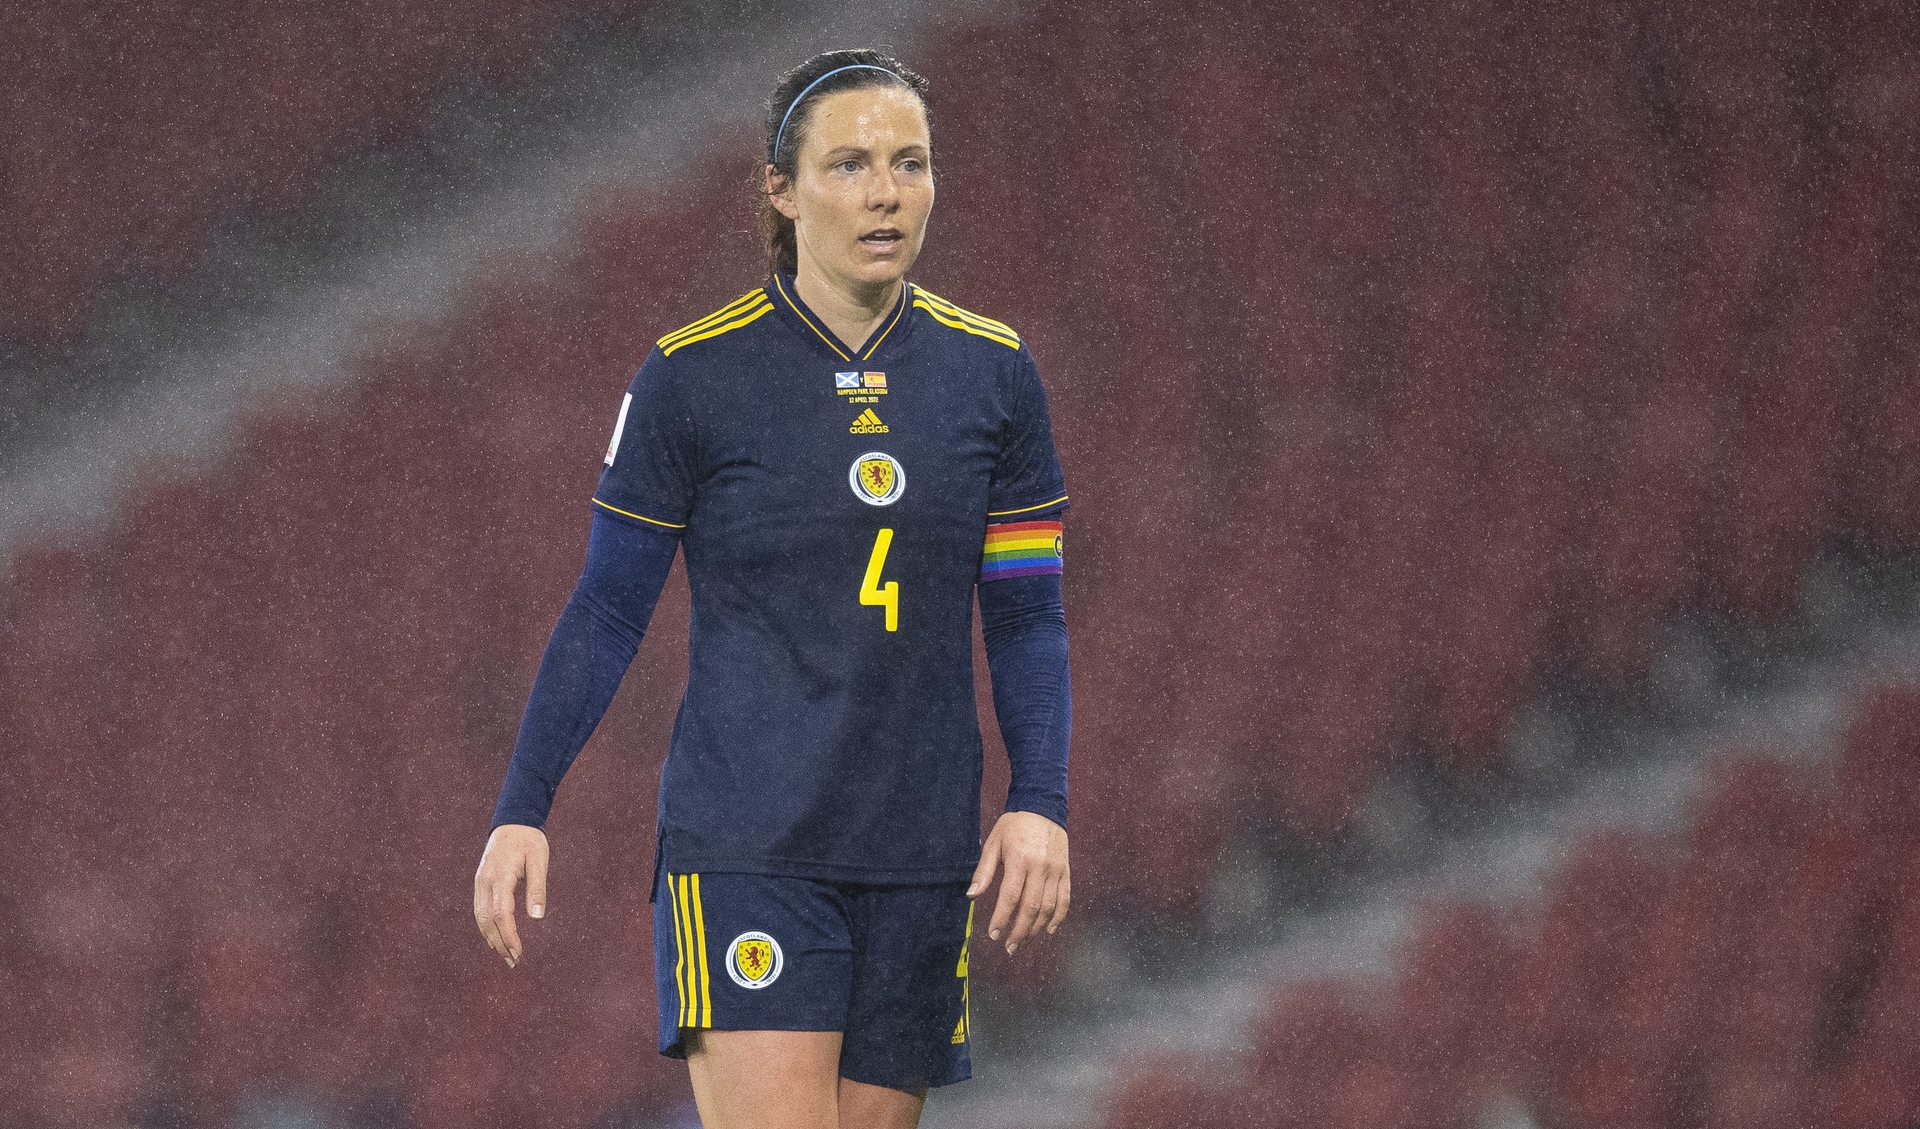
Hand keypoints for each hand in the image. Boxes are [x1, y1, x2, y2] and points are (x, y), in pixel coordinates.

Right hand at [473, 823, 548, 967]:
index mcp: (501, 876)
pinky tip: (493, 937)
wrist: (513, 820)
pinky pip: (479, 908)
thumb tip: (537, 917)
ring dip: (490, 937)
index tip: (519, 952)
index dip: (509, 936)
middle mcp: (485, 881)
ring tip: (504, 954)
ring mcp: (480, 881)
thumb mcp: (540, 861)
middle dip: (499, 943)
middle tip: (512, 961)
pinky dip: (485, 925)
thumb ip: (537, 888)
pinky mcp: (480, 881)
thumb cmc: (530, 840)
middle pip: (488, 920)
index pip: (502, 914)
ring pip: (480, 916)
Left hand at [967, 810, 1069, 954]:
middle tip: (1009, 947)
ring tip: (1023, 942)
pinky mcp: (1066, 871)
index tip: (993, 934)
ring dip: (1036, 929)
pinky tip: (1048, 930)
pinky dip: (1058, 918)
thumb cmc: (1014, 825)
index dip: (1002, 919)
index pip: (1010, 897)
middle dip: (1019, 932)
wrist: (1043, 806)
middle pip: (1031, 908)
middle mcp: (1040, 868)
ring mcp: (1056, 871)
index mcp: (1019, 860)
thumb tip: (972, 895)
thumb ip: (984, 871)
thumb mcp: (994, 842)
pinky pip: (1065, 899)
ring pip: (1048, 908)